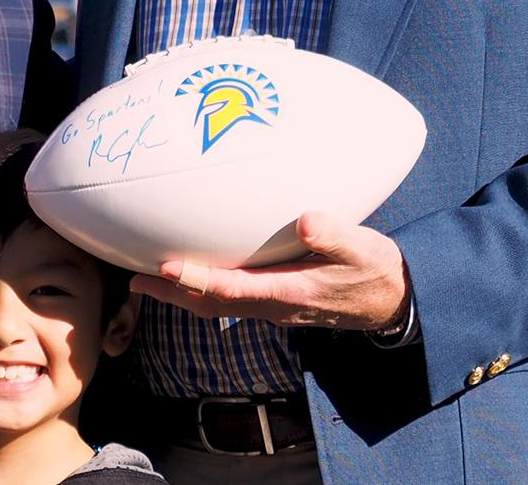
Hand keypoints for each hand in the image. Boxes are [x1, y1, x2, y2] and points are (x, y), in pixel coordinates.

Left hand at [129, 213, 410, 331]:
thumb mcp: (364, 248)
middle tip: (133, 282)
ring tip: (150, 278)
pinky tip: (196, 270)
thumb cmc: (378, 271)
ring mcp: (274, 306)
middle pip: (212, 304)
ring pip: (218, 304)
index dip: (197, 280)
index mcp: (290, 293)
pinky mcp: (278, 300)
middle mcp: (275, 306)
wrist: (394, 301)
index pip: (233, 290)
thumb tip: (304, 221)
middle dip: (172, 294)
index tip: (165, 267)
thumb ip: (335, 236)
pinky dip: (206, 287)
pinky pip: (232, 297)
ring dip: (183, 293)